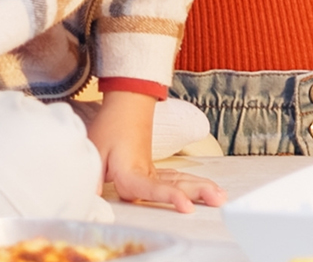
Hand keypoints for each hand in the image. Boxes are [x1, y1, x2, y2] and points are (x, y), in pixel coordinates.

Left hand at [85, 91, 223, 212]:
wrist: (126, 105)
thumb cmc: (109, 128)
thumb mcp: (95, 151)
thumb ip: (93, 178)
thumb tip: (91, 200)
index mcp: (131, 171)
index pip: (152, 188)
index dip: (171, 197)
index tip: (188, 206)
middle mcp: (147, 173)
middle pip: (176, 184)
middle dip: (199, 193)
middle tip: (220, 201)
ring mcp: (153, 171)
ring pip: (181, 181)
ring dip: (203, 188)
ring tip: (222, 197)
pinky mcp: (155, 170)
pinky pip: (178, 179)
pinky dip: (196, 184)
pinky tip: (210, 190)